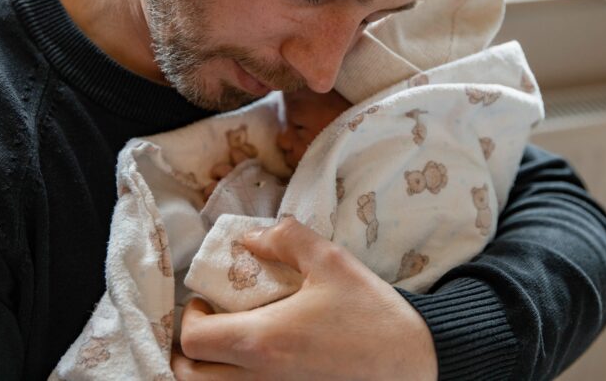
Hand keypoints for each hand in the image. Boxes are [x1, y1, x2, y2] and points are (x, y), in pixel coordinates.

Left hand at [172, 217, 437, 380]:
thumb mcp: (333, 262)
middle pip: (189, 375)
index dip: (191, 317)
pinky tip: (258, 364)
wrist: (415, 367)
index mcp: (262, 342)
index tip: (210, 300)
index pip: (193, 340)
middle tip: (213, 322)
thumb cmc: (374, 317)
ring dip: (208, 369)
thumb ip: (286, 239)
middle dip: (190, 347)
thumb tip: (250, 237)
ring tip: (231, 344)